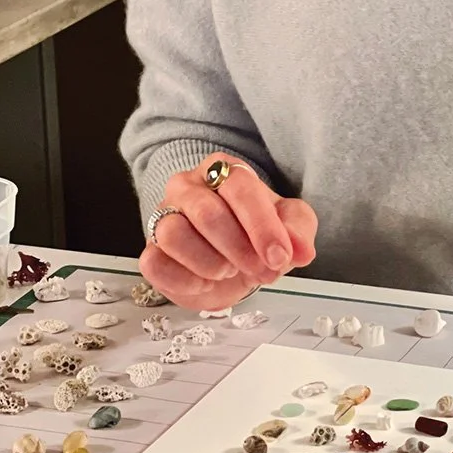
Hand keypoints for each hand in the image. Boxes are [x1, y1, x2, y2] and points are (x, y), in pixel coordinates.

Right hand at [139, 158, 317, 311]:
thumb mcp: (290, 227)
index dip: (262, 226)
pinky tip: (205, 282)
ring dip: (211, 263)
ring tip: (230, 270)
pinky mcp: (149, 250)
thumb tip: (302, 251)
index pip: (240, 188)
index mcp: (225, 170)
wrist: (232, 263)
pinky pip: (155, 263)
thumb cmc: (258, 235)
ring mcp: (164, 216)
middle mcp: (188, 186)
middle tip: (263, 271)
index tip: (279, 256)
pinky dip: (185, 280)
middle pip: (208, 213)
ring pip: (175, 235)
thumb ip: (298, 232)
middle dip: (240, 249)